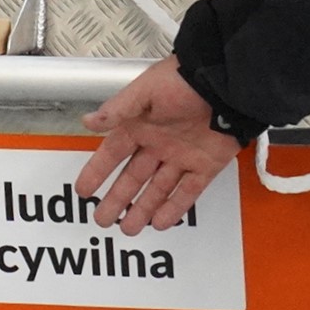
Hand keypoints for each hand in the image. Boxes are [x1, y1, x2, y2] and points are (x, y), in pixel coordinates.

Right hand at [76, 55, 241, 235]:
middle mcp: (158, 144)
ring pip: (158, 189)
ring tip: (128, 228)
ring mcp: (182, 157)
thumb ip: (118, 109)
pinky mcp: (205, 165)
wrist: (224, 83)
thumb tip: (88, 121)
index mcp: (140, 125)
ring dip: (142, 209)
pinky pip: (187, 192)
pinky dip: (174, 208)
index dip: (97, 172)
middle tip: (103, 219)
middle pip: (133, 178)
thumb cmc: (183, 80)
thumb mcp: (145, 90)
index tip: (84, 190)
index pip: (113, 154)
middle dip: (117, 199)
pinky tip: (160, 223)